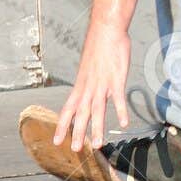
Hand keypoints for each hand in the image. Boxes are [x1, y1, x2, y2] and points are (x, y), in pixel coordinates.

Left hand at [54, 25, 130, 152]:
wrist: (106, 30)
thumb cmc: (98, 48)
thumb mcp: (88, 68)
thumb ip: (88, 82)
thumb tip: (88, 92)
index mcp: (80, 86)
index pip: (67, 110)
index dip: (62, 126)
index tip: (57, 141)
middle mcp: (88, 88)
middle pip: (81, 114)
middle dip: (77, 133)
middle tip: (75, 150)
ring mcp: (102, 84)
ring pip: (97, 110)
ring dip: (97, 128)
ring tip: (98, 145)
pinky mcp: (116, 80)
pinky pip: (118, 99)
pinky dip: (120, 111)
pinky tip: (124, 124)